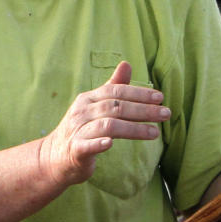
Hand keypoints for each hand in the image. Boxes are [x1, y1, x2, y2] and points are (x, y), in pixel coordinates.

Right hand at [39, 61, 169, 187]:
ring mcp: (77, 130)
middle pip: (116, 107)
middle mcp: (82, 111)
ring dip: (134, 128)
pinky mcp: (75, 150)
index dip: (139, 93)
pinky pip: (87, 145)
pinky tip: (111, 144)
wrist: (55, 157)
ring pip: (107, 125)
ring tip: (155, 132)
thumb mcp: (96, 106)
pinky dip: (99, 144)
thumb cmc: (81, 129)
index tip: (160, 97)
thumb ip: (112, 87)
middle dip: (143, 110)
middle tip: (165, 114)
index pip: (117, 91)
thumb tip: (127, 64)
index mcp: (89, 98)